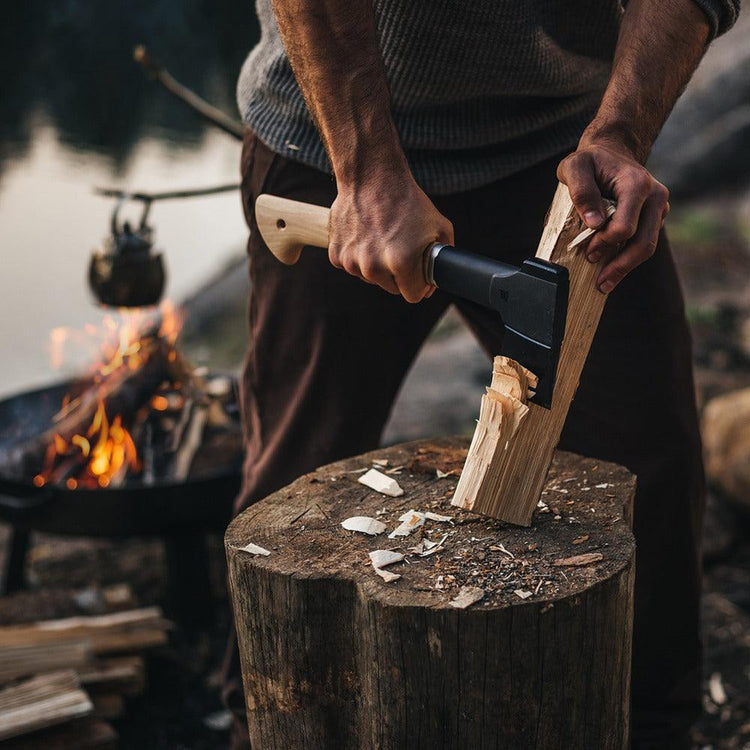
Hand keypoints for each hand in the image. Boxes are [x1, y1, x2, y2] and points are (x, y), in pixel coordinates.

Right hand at [328, 169, 453, 301]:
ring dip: (377, 265)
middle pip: (392, 288)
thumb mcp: (440, 227)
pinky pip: (352, 266)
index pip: (412, 295)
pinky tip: (365, 235)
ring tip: (382, 238)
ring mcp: (352, 262)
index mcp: (401, 263)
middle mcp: (373, 267)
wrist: (372, 177)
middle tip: (400, 249)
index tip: (418, 274)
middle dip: (399, 275)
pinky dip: (358, 256)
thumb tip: (436, 279)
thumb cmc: (408, 201)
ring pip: (371, 278)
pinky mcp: (336, 255)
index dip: (419, 285)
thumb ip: (443, 258)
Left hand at [557, 139, 669, 292]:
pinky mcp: (654, 217)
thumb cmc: (589, 161)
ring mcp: (658, 208)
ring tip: (604, 284)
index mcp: (637, 185)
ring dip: (626, 268)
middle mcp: (655, 197)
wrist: (609, 152)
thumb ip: (582, 192)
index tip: (588, 252)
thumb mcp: (574, 168)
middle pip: (644, 243)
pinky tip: (611, 270)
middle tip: (600, 284)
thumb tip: (594, 224)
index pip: (626, 226)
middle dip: (621, 267)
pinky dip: (628, 258)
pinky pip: (644, 242)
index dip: (605, 243)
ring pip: (647, 247)